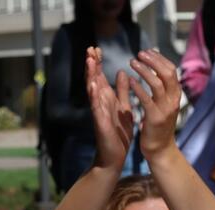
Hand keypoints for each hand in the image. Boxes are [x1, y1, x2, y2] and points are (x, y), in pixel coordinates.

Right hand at [87, 46, 133, 172]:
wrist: (115, 156)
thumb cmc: (118, 133)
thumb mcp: (124, 108)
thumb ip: (122, 91)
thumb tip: (122, 72)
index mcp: (107, 100)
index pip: (100, 78)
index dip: (98, 63)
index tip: (96, 48)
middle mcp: (100, 104)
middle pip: (94, 80)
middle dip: (92, 65)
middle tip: (90, 49)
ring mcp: (99, 113)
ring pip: (93, 92)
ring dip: (91, 77)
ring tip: (90, 62)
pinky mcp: (101, 124)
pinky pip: (97, 109)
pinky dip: (95, 97)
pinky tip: (94, 87)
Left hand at [128, 49, 182, 159]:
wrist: (160, 149)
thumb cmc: (159, 126)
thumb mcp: (164, 104)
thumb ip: (163, 89)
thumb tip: (157, 70)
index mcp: (176, 95)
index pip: (172, 70)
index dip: (159, 59)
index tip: (147, 52)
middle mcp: (173, 100)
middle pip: (167, 73)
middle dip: (153, 61)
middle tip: (139, 54)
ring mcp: (165, 109)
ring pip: (157, 83)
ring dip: (143, 70)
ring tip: (132, 62)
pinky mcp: (155, 118)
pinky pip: (146, 99)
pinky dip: (137, 88)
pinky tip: (129, 81)